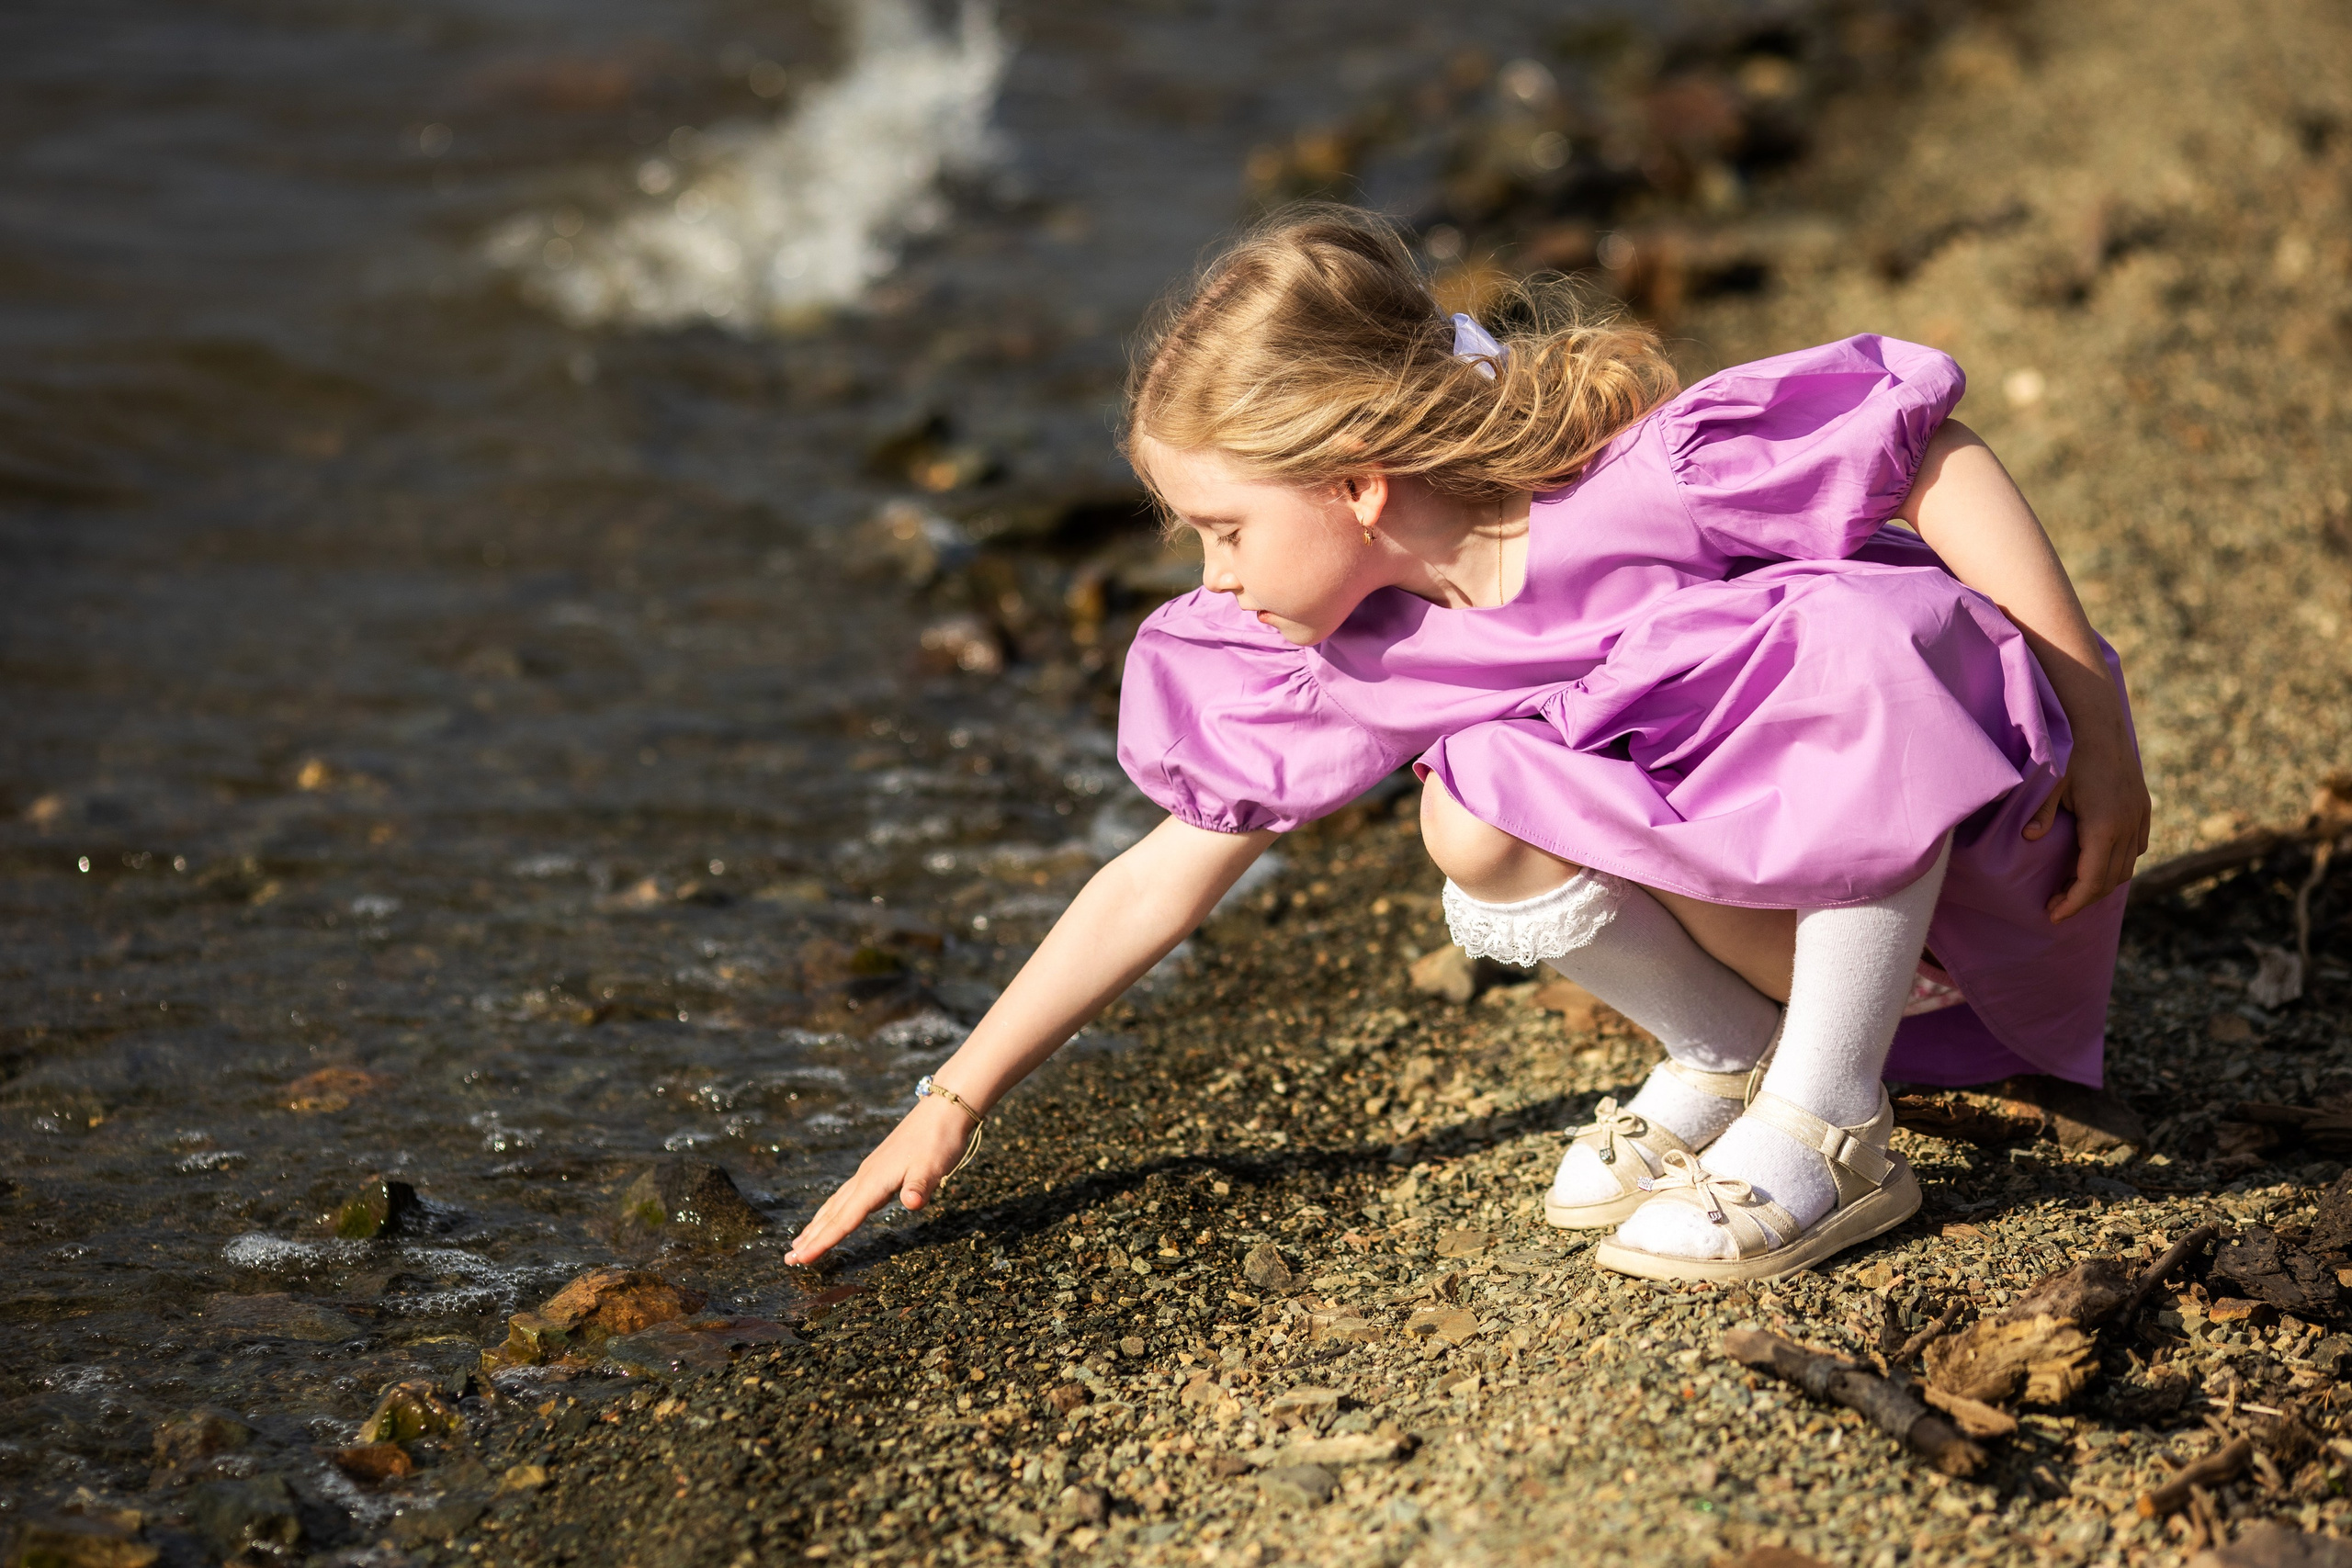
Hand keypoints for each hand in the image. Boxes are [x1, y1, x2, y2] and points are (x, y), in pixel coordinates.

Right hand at [784, 1095, 979, 1265]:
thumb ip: (920, 1187)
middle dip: (811, 1238)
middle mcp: (864, 1178)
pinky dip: (832, 1211)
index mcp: (873, 1182)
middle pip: (832, 1214)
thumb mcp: (933, 1167)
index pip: (844, 1220)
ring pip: (835, 1204)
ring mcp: (868, 1173)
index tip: (800, 1260)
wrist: (941, 1110)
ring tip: (799, 1241)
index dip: (823, 1242)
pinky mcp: (876, 1169)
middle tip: (789, 1259)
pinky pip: (846, 1196)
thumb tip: (912, 1203)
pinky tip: (830, 1214)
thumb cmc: (938, 1140)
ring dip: (817, 1225)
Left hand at [2023, 721, 2150, 922]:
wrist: (2099, 723)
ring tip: (2071, 887)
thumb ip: (2040, 813)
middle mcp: (2127, 826)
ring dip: (2101, 881)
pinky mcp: (2143, 808)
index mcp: (2104, 826)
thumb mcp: (2049, 783)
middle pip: (2110, 879)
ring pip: (2127, 865)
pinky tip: (2096, 862)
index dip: (2074, 903)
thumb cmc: (2069, 751)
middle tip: (2055, 904)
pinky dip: (2118, 862)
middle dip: (2083, 897)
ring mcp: (2139, 817)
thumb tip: (2029, 838)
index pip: (2092, 880)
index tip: (2054, 915)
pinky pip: (2137, 847)